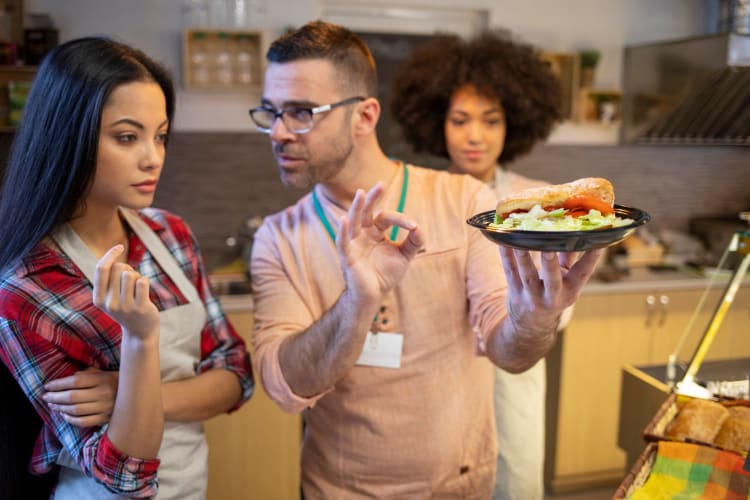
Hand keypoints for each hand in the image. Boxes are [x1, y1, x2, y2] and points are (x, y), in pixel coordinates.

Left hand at [42, 367, 118, 426]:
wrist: (138, 396)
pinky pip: (83, 421)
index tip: (47, 386)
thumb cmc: (117, 382)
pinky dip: (71, 419)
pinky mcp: (105, 419)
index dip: (58, 384)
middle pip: (72, 396)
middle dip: (55, 397)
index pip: (75, 381)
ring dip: (60, 408)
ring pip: (76, 410)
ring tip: (52, 405)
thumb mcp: (105, 373)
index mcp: (103, 379)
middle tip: (46, 397)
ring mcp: (105, 408)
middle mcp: (103, 393)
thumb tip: (70, 377)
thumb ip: (88, 373)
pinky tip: (64, 415)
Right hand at [93, 245, 158, 339]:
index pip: (101, 269)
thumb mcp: (111, 296)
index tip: (120, 246)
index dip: (111, 254)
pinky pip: (142, 281)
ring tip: (137, 289)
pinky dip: (145, 281)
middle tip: (131, 283)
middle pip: (119, 268)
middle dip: (127, 269)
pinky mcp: (140, 307)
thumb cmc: (126, 308)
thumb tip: (115, 253)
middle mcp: (109, 303)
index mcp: (98, 299)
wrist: (140, 332)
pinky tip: (145, 292)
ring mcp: (125, 306)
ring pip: (131, 274)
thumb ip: (109, 278)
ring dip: (136, 276)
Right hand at [337, 184, 424, 305]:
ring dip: (357, 207)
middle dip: (373, 198)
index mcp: (376, 231)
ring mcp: (354, 243)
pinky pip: (342, 241)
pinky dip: (342, 231)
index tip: (414, 227)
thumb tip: (419, 227)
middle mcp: (363, 233)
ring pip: (354, 221)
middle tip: (381, 185)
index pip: (387, 217)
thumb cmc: (385, 274)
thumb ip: (414, 241)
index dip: (401, 219)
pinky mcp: (347, 255)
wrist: (374, 296)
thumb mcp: (404, 256)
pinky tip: (344, 219)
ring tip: (361, 193)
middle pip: (367, 211)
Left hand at [500, 247, 602, 332]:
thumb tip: (576, 231)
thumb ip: (570, 258)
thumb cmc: (552, 294)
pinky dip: (506, 256)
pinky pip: (510, 273)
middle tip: (549, 248)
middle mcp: (552, 297)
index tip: (599, 242)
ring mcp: (532, 297)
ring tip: (520, 238)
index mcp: (570, 291)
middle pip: (552, 279)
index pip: (583, 273)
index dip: (591, 258)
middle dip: (550, 263)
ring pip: (527, 275)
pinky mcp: (515, 295)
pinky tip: (503, 241)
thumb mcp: (566, 282)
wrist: (531, 326)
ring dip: (523, 257)